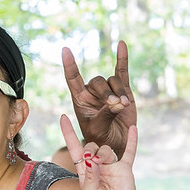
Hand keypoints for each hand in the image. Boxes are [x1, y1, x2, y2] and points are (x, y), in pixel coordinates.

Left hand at [60, 114, 138, 189]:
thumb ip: (90, 177)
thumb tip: (92, 159)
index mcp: (84, 171)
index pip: (74, 148)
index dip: (68, 133)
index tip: (62, 117)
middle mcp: (97, 166)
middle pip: (91, 146)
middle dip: (90, 150)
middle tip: (94, 163)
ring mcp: (112, 166)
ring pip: (106, 149)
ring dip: (104, 154)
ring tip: (104, 165)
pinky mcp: (125, 170)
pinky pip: (129, 152)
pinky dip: (132, 140)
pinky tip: (133, 128)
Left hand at [63, 40, 135, 157]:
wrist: (116, 144)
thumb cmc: (101, 138)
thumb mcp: (98, 128)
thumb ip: (105, 114)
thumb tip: (118, 101)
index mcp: (80, 99)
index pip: (72, 79)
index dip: (69, 65)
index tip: (65, 50)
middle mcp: (92, 92)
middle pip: (97, 81)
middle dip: (106, 92)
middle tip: (115, 104)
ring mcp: (108, 90)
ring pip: (112, 81)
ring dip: (118, 92)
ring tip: (124, 105)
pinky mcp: (123, 91)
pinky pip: (122, 71)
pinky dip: (122, 58)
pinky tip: (121, 44)